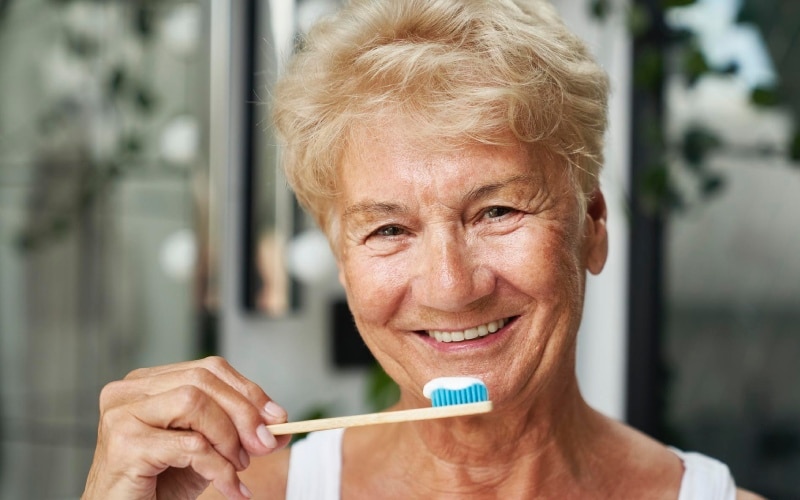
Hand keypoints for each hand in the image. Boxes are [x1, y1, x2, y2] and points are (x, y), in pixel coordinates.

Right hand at [82, 356, 290, 498]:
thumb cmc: (159, 484)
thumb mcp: (208, 450)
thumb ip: (240, 431)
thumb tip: (281, 424)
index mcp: (147, 383)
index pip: (209, 368)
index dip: (248, 391)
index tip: (277, 418)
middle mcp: (129, 391)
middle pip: (203, 381)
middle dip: (244, 413)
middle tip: (265, 446)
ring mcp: (122, 415)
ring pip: (194, 403)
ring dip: (228, 438)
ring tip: (238, 467)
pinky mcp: (124, 445)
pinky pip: (189, 445)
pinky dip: (219, 468)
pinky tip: (230, 488)